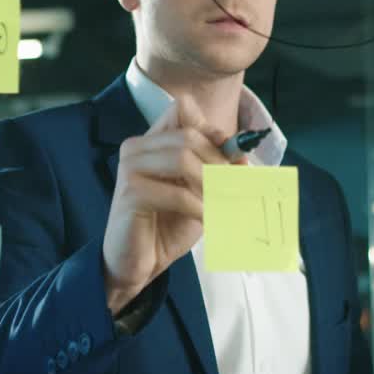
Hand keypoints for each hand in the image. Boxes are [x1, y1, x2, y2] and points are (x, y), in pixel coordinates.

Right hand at [101, 98, 241, 312]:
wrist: (137, 264)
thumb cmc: (167, 226)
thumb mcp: (199, 193)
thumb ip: (215, 169)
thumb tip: (243, 154)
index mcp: (152, 141)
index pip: (183, 109)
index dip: (213, 131)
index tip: (233, 159)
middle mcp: (136, 147)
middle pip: (189, 135)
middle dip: (218, 162)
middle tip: (236, 188)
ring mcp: (130, 168)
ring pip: (182, 158)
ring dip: (211, 184)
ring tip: (222, 205)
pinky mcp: (130, 193)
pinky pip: (176, 193)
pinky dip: (199, 207)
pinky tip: (207, 220)